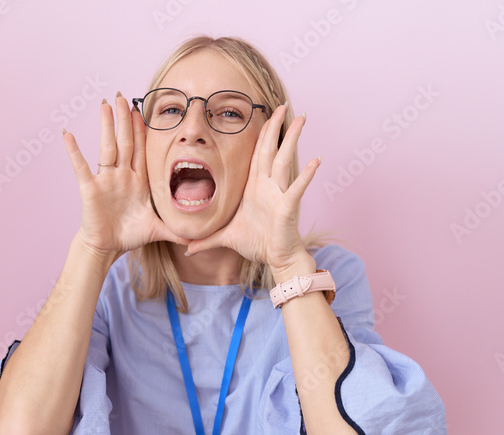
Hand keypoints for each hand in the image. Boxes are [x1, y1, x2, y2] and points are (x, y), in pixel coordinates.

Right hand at [62, 92, 190, 261]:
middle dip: (125, 118)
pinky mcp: (90, 188)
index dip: (143, 129)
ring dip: (106, 125)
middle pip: (125, 141)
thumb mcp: (158, 230)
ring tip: (104, 104)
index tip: (143, 109)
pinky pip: (81, 166)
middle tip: (123, 96)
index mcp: (138, 180)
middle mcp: (122, 175)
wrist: (107, 247)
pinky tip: (68, 134)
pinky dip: (74, 151)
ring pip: (107, 147)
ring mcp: (105, 179)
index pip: (142, 149)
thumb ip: (177, 231)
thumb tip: (198, 239)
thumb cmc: (129, 235)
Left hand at [184, 105, 320, 275]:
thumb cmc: (255, 244)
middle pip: (272, 149)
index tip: (265, 115)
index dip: (261, 134)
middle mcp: (268, 186)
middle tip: (283, 105)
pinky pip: (297, 189)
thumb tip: (187, 247)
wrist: (274, 259)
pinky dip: (306, 176)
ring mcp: (279, 194)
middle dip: (276, 127)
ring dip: (292, 139)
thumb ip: (206, 240)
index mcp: (254, 187)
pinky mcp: (287, 207)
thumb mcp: (225, 238)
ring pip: (285, 160)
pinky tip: (316, 161)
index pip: (257, 154)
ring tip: (301, 119)